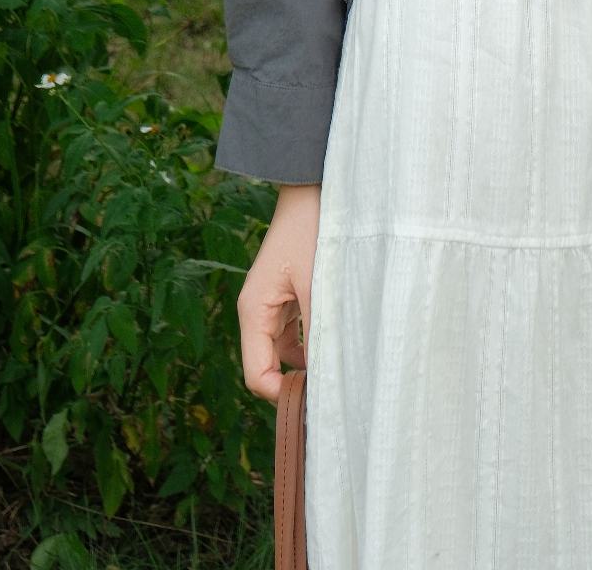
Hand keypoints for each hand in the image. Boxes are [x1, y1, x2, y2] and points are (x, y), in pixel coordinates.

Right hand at [238, 182, 319, 402]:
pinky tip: (334, 341)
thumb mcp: (316, 283)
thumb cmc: (311, 230)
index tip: (315, 401)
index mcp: (254, 311)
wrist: (311, 189)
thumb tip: (323, 375)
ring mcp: (270, 304)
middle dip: (294, 382)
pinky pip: (291, 334)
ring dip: (303, 363)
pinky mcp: (285, 296)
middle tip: (331, 391)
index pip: (257, 375)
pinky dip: (309, 343)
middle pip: (266, 367)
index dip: (281, 395)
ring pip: (280, 352)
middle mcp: (256, 312)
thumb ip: (317, 330)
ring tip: (337, 368)